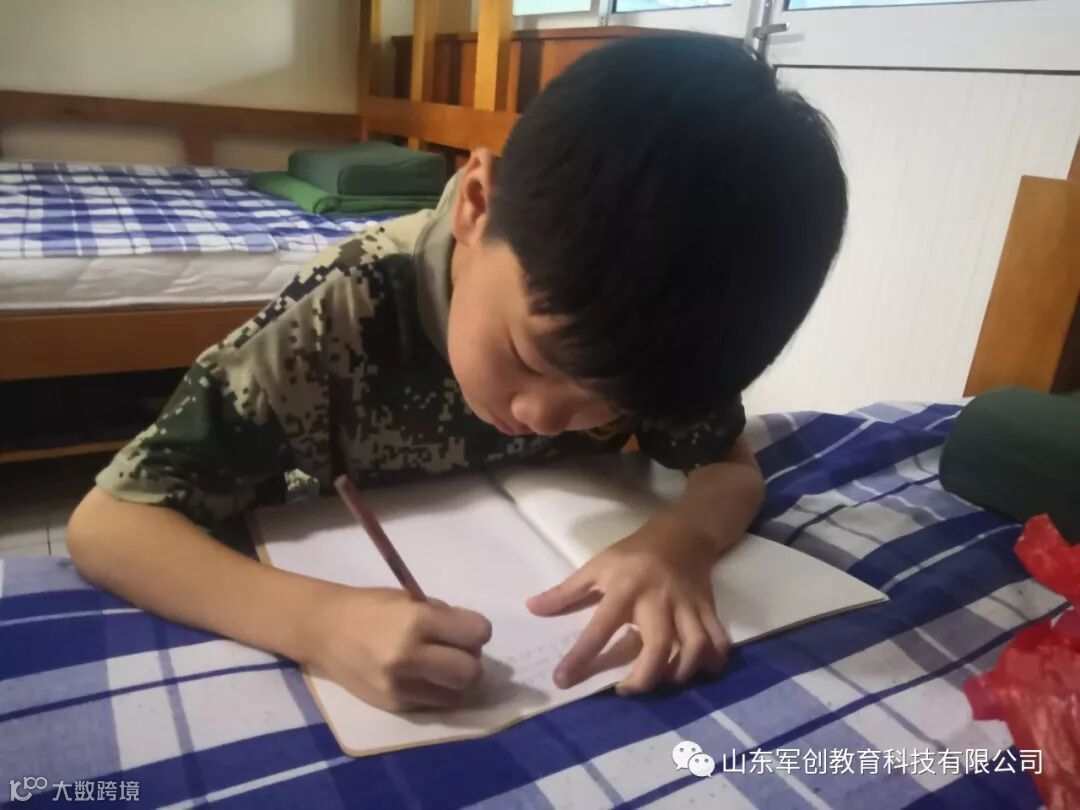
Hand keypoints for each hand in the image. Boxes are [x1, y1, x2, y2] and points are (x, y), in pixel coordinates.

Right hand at [305, 585, 491, 711]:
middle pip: (471, 672)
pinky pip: (434, 703)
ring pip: (456, 695)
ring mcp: (400, 686)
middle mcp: (409, 657)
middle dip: (471, 660)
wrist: (324, 630)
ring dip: (456, 681)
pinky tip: (422, 676)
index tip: (468, 629)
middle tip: (457, 651)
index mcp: (416, 621)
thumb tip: (472, 637)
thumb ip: (443, 617)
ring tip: (441, 666)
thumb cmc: (371, 607)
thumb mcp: (410, 599)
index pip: (476, 633)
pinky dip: (436, 691)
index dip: (478, 631)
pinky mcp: (393, 705)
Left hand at [527, 514, 730, 695]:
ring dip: (681, 672)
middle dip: (645, 677)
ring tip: (663, 681)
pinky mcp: (709, 608)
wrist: (683, 532)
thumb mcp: (597, 565)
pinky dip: (714, 660)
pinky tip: (700, 671)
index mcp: (625, 588)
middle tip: (626, 691)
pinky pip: (719, 639)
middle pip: (659, 644)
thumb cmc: (633, 552)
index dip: (582, 656)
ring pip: (695, 645)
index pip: (601, 626)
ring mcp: (688, 605)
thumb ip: (566, 592)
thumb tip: (532, 608)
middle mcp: (659, 599)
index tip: (563, 680)